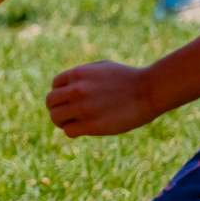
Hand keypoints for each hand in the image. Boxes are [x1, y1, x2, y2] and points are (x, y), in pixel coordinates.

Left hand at [46, 60, 160, 137]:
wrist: (148, 91)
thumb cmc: (128, 79)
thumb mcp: (101, 68)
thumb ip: (82, 75)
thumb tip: (68, 86)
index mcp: (77, 74)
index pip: (55, 86)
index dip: (61, 94)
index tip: (70, 101)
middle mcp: (76, 90)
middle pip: (51, 102)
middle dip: (57, 108)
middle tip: (67, 115)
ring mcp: (83, 108)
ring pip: (56, 118)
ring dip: (62, 122)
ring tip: (72, 124)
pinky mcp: (92, 125)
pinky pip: (69, 131)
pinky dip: (72, 131)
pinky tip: (82, 130)